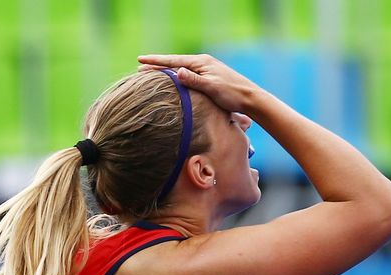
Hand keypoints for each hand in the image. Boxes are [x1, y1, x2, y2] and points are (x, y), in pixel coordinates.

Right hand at [137, 53, 259, 113]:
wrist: (250, 98)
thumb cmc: (232, 94)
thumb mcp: (211, 87)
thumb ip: (194, 80)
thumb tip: (178, 72)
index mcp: (201, 63)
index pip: (174, 61)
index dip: (156, 62)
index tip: (141, 60)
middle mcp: (203, 63)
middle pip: (175, 63)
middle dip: (158, 65)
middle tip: (140, 67)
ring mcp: (207, 70)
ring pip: (181, 69)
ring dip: (166, 71)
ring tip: (152, 73)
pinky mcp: (210, 78)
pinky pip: (188, 75)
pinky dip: (177, 76)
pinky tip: (173, 80)